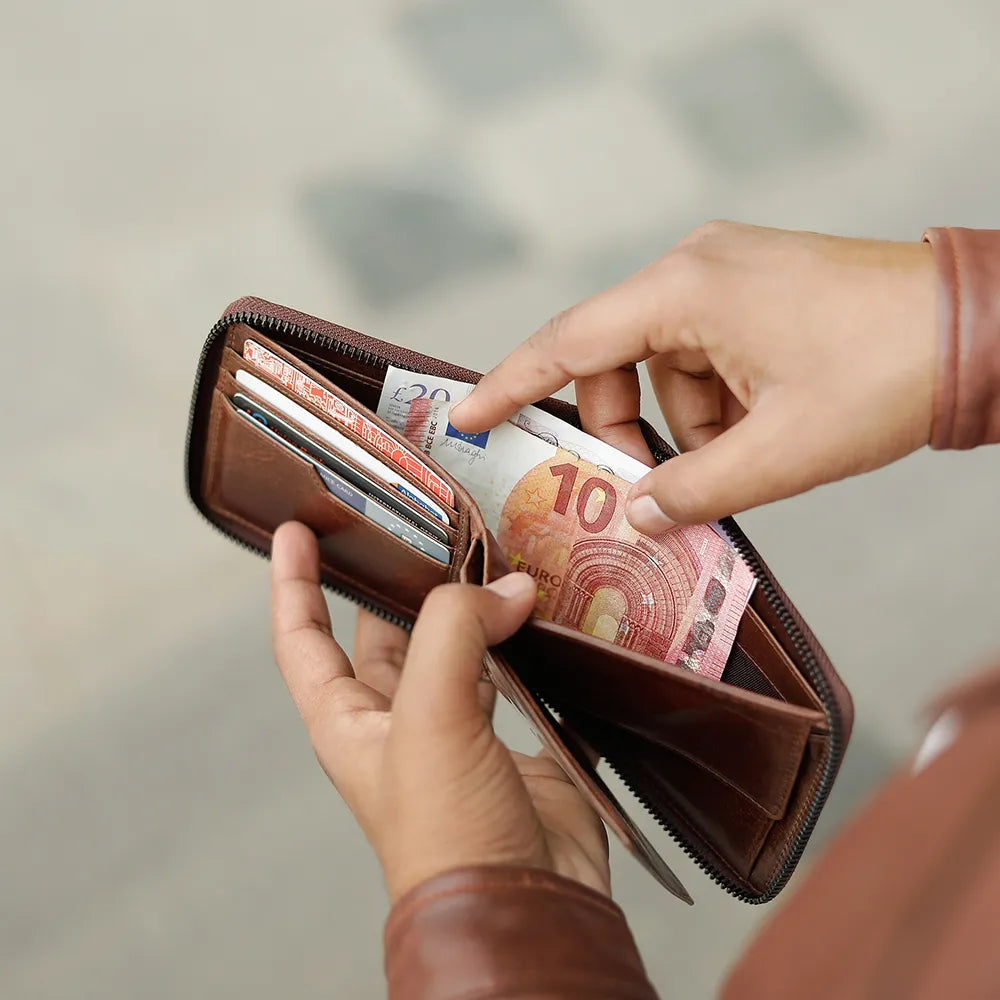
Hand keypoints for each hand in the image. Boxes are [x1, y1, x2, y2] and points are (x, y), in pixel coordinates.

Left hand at [270, 521, 610, 901]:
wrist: (527, 908)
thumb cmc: (448, 838)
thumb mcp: (428, 721)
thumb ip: (453, 636)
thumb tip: (505, 590)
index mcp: (351, 720)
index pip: (303, 639)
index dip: (294, 583)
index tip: (296, 529)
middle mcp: (401, 720)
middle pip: (391, 631)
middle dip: (405, 581)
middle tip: (431, 528)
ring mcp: (460, 729)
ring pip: (461, 647)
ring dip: (478, 609)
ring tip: (501, 562)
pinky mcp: (516, 739)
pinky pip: (520, 674)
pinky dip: (531, 645)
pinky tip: (547, 618)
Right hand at [450, 221, 938, 530]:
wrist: (978, 326)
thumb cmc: (886, 372)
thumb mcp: (778, 453)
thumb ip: (690, 491)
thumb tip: (634, 517)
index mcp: (686, 290)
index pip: (568, 342)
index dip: (509, 385)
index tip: (464, 416)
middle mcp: (694, 268)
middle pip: (611, 360)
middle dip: (621, 429)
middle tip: (646, 489)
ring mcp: (725, 274)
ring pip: (660, 366)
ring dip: (680, 425)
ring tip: (734, 462)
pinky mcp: (752, 290)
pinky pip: (700, 357)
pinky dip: (712, 406)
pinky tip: (755, 434)